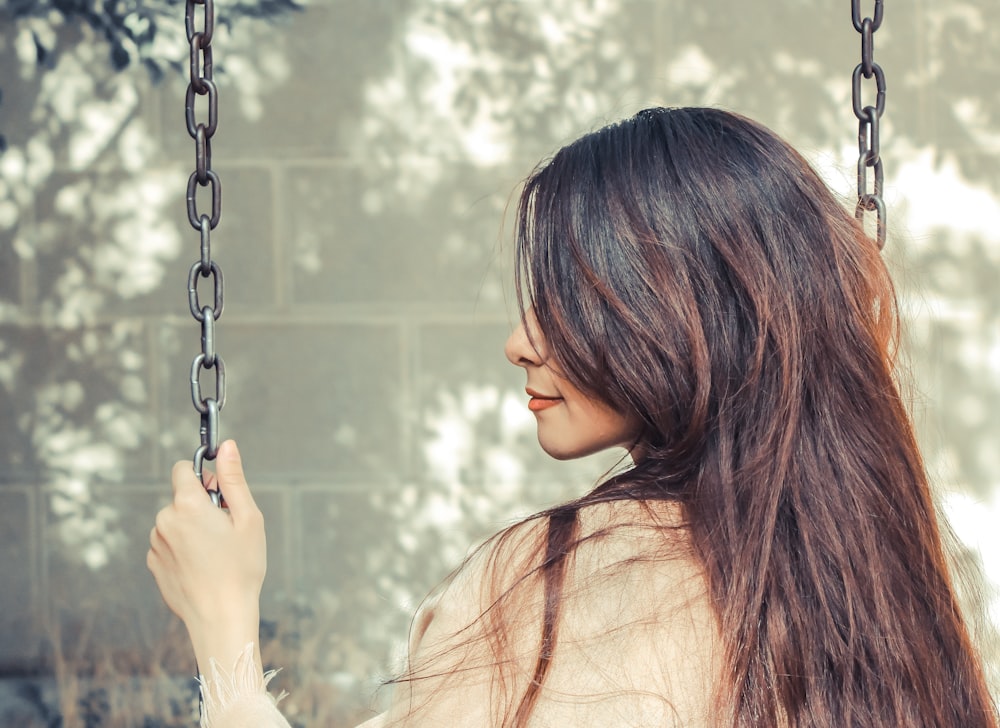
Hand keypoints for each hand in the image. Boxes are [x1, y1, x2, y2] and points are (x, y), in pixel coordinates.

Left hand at [147, 439, 265, 669]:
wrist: (220, 617)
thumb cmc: (241, 568)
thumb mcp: (248, 518)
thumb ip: (233, 479)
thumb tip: (227, 446)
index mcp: (188, 505)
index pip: (182, 469)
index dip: (203, 477)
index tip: (219, 494)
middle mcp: (164, 520)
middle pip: (181, 498)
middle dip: (201, 506)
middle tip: (225, 531)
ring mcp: (155, 544)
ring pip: (174, 522)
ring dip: (191, 528)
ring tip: (215, 553)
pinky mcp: (152, 564)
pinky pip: (168, 543)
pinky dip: (183, 548)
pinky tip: (202, 567)